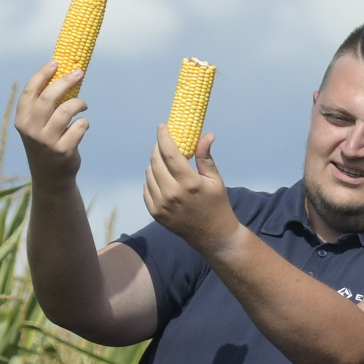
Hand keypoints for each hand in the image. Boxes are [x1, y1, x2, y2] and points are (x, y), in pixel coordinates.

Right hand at [11, 64, 88, 184]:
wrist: (50, 176)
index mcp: (22, 119)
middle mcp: (31, 130)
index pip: (30, 91)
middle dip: (65, 81)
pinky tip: (83, 125)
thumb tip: (63, 74)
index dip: (43, 74)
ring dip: (78, 103)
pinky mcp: (63, 151)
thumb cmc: (46, 142)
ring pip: (65, 111)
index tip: (55, 62)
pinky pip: (79, 128)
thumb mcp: (37, 125)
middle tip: (79, 73)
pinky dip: (84, 123)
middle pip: (49, 98)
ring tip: (83, 104)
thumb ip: (44, 105)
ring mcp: (46, 141)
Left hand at [141, 130, 238, 252]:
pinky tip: (163, 180)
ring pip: (149, 173)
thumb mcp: (215, 179)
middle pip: (156, 161)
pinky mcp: (155, 213)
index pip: (169, 153)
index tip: (162, 126)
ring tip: (167, 165)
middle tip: (164, 143)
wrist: (213, 236)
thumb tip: (207, 135)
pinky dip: (152, 180)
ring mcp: (162, 205)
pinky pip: (147, 188)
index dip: (163, 136)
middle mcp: (172, 194)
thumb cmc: (217, 204)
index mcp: (189, 183)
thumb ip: (205, 157)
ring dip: (155, 164)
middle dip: (158, 148)